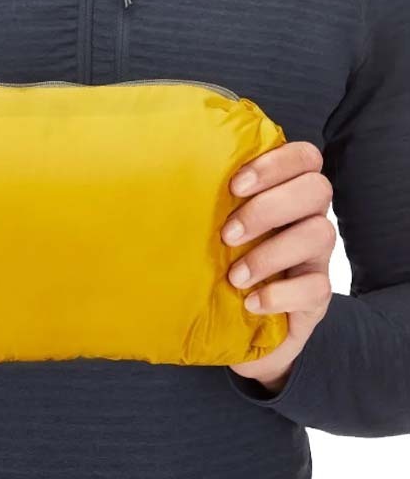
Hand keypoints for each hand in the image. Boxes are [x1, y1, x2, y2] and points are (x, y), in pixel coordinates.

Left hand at [222, 140, 335, 391]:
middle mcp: (308, 216)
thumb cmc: (217, 257)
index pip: (304, 157)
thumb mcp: (209, 222)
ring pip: (321, 234)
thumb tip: (159, 164)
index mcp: (286, 189)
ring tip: (235, 276)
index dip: (276, 164)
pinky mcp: (318, 295)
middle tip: (228, 234)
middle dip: (268, 208)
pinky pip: (318, 287)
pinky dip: (281, 295)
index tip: (235, 185)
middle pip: (317, 189)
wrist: (232, 324)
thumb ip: (202, 193)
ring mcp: (317, 255)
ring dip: (271, 253)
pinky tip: (251, 302)